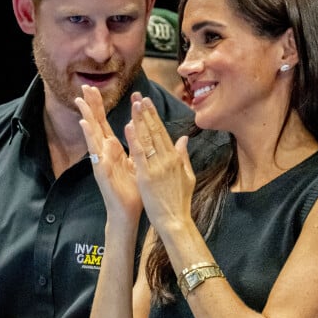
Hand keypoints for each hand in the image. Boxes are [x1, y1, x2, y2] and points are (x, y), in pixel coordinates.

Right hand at [75, 84, 142, 225]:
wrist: (127, 212)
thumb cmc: (132, 190)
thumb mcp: (136, 163)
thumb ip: (136, 146)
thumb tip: (137, 128)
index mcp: (113, 150)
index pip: (104, 123)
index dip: (99, 106)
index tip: (94, 88)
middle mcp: (104, 153)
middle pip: (96, 125)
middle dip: (90, 106)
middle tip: (84, 87)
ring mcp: (100, 162)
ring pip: (92, 135)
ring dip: (87, 118)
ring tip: (80, 101)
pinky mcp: (101, 171)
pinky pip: (95, 152)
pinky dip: (90, 139)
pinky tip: (85, 125)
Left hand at [125, 95, 193, 233]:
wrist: (175, 220)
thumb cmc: (180, 201)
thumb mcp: (188, 176)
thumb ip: (183, 156)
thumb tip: (184, 139)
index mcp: (175, 159)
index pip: (163, 133)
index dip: (154, 116)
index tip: (148, 103)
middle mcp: (166, 160)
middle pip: (155, 132)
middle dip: (147, 113)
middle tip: (139, 97)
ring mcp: (156, 167)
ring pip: (147, 139)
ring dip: (140, 120)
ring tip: (134, 104)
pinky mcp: (146, 177)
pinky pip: (139, 155)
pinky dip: (134, 140)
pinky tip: (129, 126)